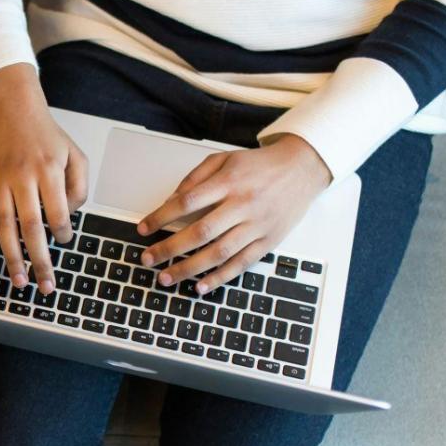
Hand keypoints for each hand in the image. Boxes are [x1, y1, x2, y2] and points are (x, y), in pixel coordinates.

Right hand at [0, 63, 88, 294]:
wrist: (10, 106)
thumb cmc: (45, 133)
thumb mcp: (74, 152)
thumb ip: (79, 185)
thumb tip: (69, 216)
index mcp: (48, 169)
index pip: (58, 213)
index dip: (63, 232)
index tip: (64, 240)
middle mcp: (22, 177)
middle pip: (32, 227)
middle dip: (40, 260)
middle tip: (45, 285)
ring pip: (4, 227)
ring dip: (12, 257)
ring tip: (19, 281)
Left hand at [139, 134, 331, 294]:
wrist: (302, 168)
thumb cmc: (259, 165)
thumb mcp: (225, 159)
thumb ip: (195, 177)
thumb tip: (170, 201)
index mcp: (229, 182)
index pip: (187, 202)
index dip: (161, 217)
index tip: (143, 229)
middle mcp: (243, 204)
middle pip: (200, 232)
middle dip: (169, 249)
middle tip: (147, 260)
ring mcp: (257, 225)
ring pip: (219, 252)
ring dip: (189, 269)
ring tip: (166, 278)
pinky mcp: (268, 241)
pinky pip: (241, 264)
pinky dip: (220, 278)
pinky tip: (200, 286)